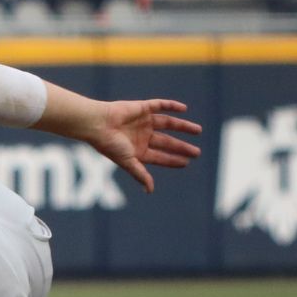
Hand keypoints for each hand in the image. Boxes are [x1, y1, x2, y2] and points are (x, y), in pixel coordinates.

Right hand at [79, 99, 201, 192]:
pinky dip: (171, 106)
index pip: (161, 156)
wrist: (98, 123)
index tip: (187, 162)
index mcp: (138, 150)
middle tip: (197, 152)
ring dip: (183, 126)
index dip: (173, 159)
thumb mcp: (127, 161)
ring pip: (168, 123)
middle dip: (182, 147)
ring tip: (198, 130)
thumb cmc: (110, 145)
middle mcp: (142, 136)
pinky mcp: (142, 108)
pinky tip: (184, 109)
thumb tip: (150, 191)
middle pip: (167, 142)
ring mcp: (143, 121)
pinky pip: (159, 105)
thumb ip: (140, 174)